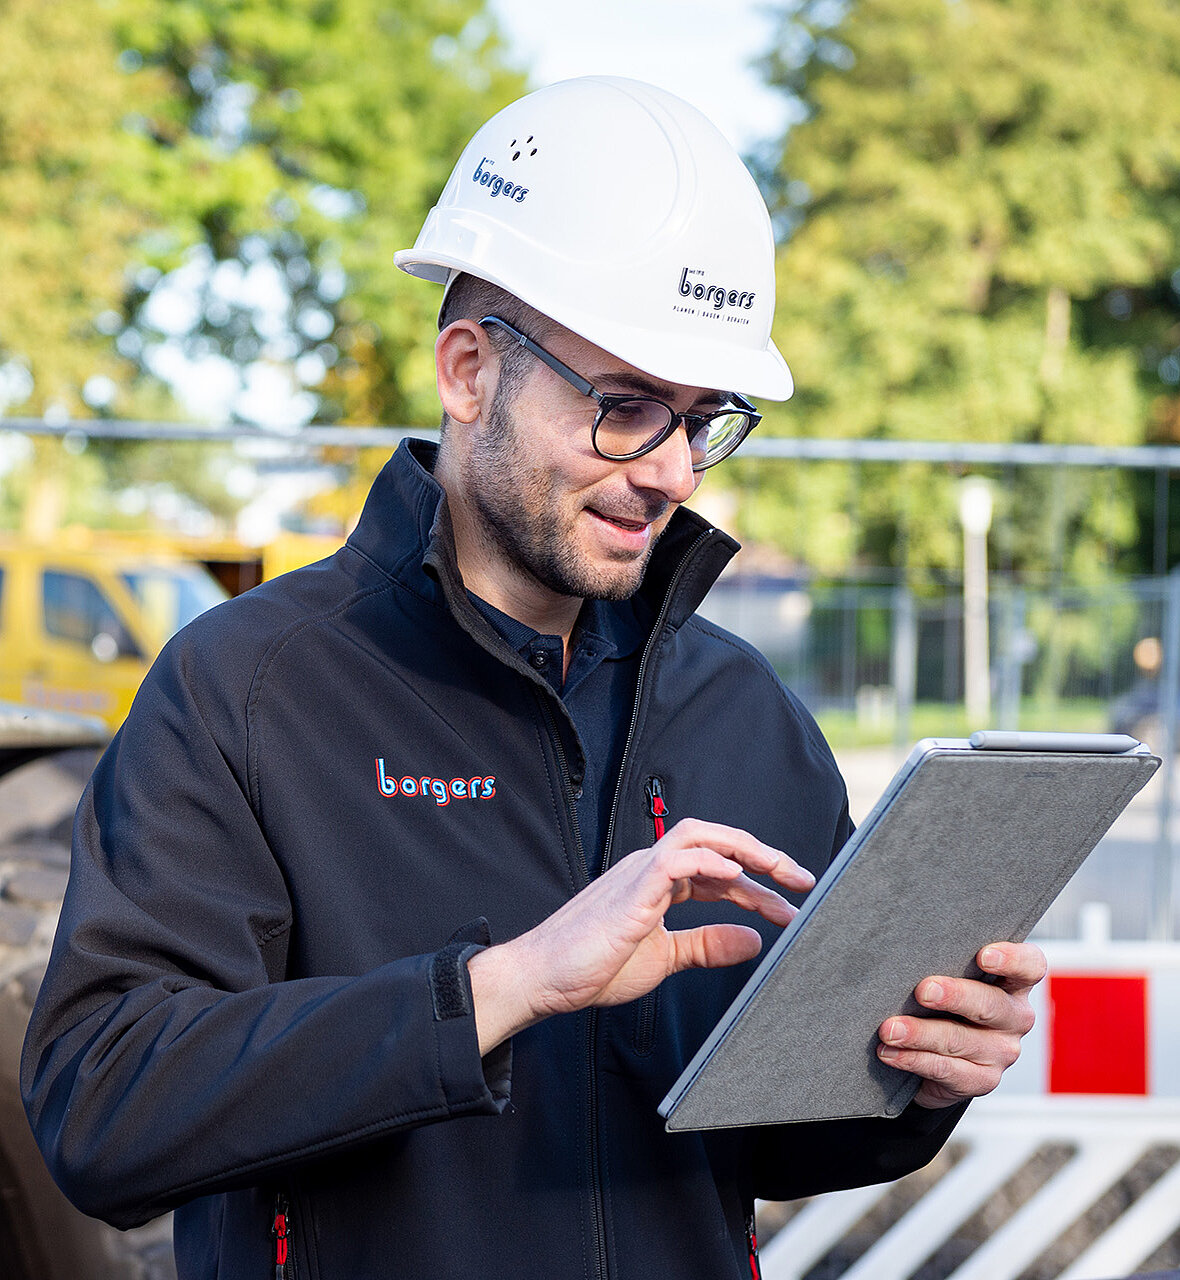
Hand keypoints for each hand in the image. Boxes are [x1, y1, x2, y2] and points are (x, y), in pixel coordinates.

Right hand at [468, 819, 814, 1053]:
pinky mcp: (630, 890)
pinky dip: (708, 861)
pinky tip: (735, 874)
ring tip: (781, 870)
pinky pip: (673, 859)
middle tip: (802, 880)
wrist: (543, 977)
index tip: (790, 906)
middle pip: (715, 840)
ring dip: (744, 849)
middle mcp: (651, 868)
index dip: (757, 885)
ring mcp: (639, 873)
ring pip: (698, 836)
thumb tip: (753, 941)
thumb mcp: (664, 959)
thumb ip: (705, 946)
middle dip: (762, 855)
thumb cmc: (592, 966)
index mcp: (658, 883)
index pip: (718, 870)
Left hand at [876, 941, 1046, 1108]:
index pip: (1029, 966)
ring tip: (889, 1029)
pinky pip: (946, 1070)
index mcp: (1013, 983)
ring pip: (959, 1040)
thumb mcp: (949, 976)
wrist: (938, 1053)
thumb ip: (942, 961)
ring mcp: (1002, 1052)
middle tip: (923, 991)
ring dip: (919, 1033)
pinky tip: (890, 1052)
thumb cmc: (943, 1001)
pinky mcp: (982, 1080)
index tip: (983, 956)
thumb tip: (904, 948)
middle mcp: (1015, 1017)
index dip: (1012, 959)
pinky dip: (913, 1059)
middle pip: (991, 1004)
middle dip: (954, 996)